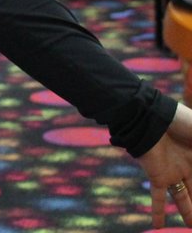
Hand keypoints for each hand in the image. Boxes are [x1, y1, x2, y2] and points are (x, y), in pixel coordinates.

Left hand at [138, 102, 191, 226]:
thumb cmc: (181, 122)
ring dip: (188, 213)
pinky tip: (157, 226)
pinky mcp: (158, 176)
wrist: (151, 116)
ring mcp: (173, 173)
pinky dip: (157, 212)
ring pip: (183, 199)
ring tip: (191, 226)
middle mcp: (188, 166)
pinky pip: (158, 198)